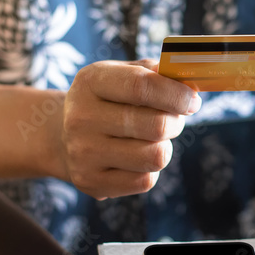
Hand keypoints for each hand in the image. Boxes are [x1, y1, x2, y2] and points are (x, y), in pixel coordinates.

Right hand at [53, 59, 200, 197]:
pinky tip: (136, 158)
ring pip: (155, 157)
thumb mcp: (122, 74)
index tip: (193, 100)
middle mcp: (81, 117)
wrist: (61, 136)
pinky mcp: (91, 181)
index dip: (176, 94)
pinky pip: (145, 180)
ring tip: (153, 139)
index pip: (141, 86)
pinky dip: (150, 169)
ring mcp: (83, 152)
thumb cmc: (107, 100)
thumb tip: (189, 82)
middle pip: (156, 126)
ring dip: (164, 147)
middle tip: (174, 120)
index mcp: (91, 81)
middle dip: (176, 123)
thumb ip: (156, 73)